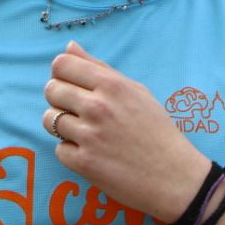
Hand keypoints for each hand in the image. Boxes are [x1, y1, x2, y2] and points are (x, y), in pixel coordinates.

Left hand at [42, 42, 209, 221]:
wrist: (174, 177)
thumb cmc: (156, 131)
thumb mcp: (136, 92)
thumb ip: (100, 68)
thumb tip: (69, 47)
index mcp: (112, 86)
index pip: (61, 65)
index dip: (62, 73)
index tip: (72, 84)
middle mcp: (98, 107)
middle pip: (51, 89)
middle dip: (60, 98)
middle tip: (79, 111)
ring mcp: (89, 136)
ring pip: (49, 119)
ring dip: (62, 126)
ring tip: (86, 133)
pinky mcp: (84, 163)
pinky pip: (59, 149)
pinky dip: (71, 152)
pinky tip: (92, 153)